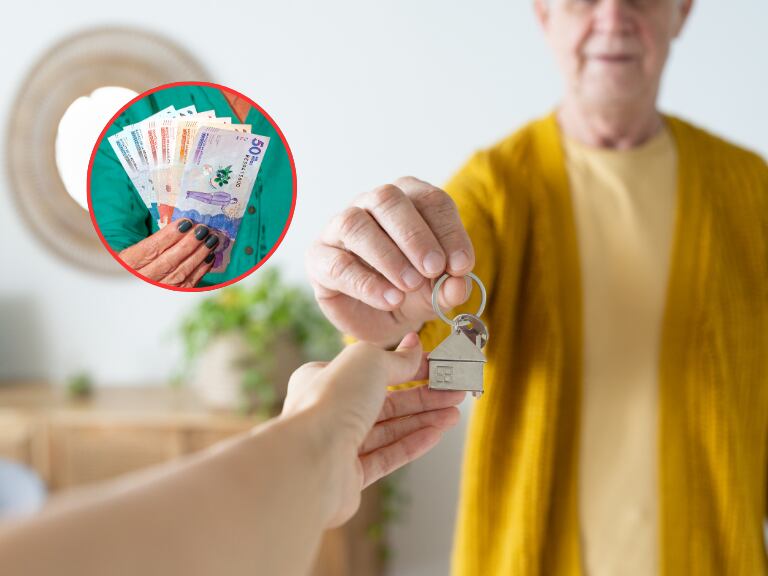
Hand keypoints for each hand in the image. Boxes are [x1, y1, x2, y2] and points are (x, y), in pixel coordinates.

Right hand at [118, 220, 219, 287]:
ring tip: (211, 239)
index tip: (185, 223)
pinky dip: (201, 269)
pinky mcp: (173, 295)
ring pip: (181, 272)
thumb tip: (178, 226)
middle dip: (189, 244)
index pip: (151, 249)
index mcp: (128, 264)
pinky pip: (190, 283)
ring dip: (199, 254)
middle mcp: (143, 279)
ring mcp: (159, 289)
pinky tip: (210, 256)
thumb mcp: (131, 247)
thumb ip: (148, 238)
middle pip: (169, 261)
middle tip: (203, 229)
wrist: (136, 282)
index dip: (169, 236)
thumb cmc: (135, 261)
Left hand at [281, 333, 464, 526]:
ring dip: (423, 419)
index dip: (408, 367)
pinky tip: (437, 433)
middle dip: (423, 396)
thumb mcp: (369, 362)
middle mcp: (328, 411)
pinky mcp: (350, 477)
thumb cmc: (332, 401)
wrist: (311, 461)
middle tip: (455, 391)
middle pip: (385, 401)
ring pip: (389, 429)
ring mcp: (339, 445)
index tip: (437, 365)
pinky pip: (387, 456)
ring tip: (454, 413)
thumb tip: (416, 348)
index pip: (373, 370)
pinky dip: (413, 444)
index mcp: (322, 379)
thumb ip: (396, 358)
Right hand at [307, 176, 474, 347]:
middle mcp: (370, 205)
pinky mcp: (318, 258)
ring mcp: (338, 228)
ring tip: (411, 285)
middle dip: (415, 235)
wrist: (378, 319)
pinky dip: (366, 284)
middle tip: (435, 268)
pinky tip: (389, 299)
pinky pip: (337, 264)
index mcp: (408, 200)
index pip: (430, 200)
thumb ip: (449, 287)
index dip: (448, 231)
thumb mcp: (436, 292)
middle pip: (388, 199)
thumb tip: (459, 285)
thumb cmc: (410, 292)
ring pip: (356, 225)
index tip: (462, 265)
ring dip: (388, 256)